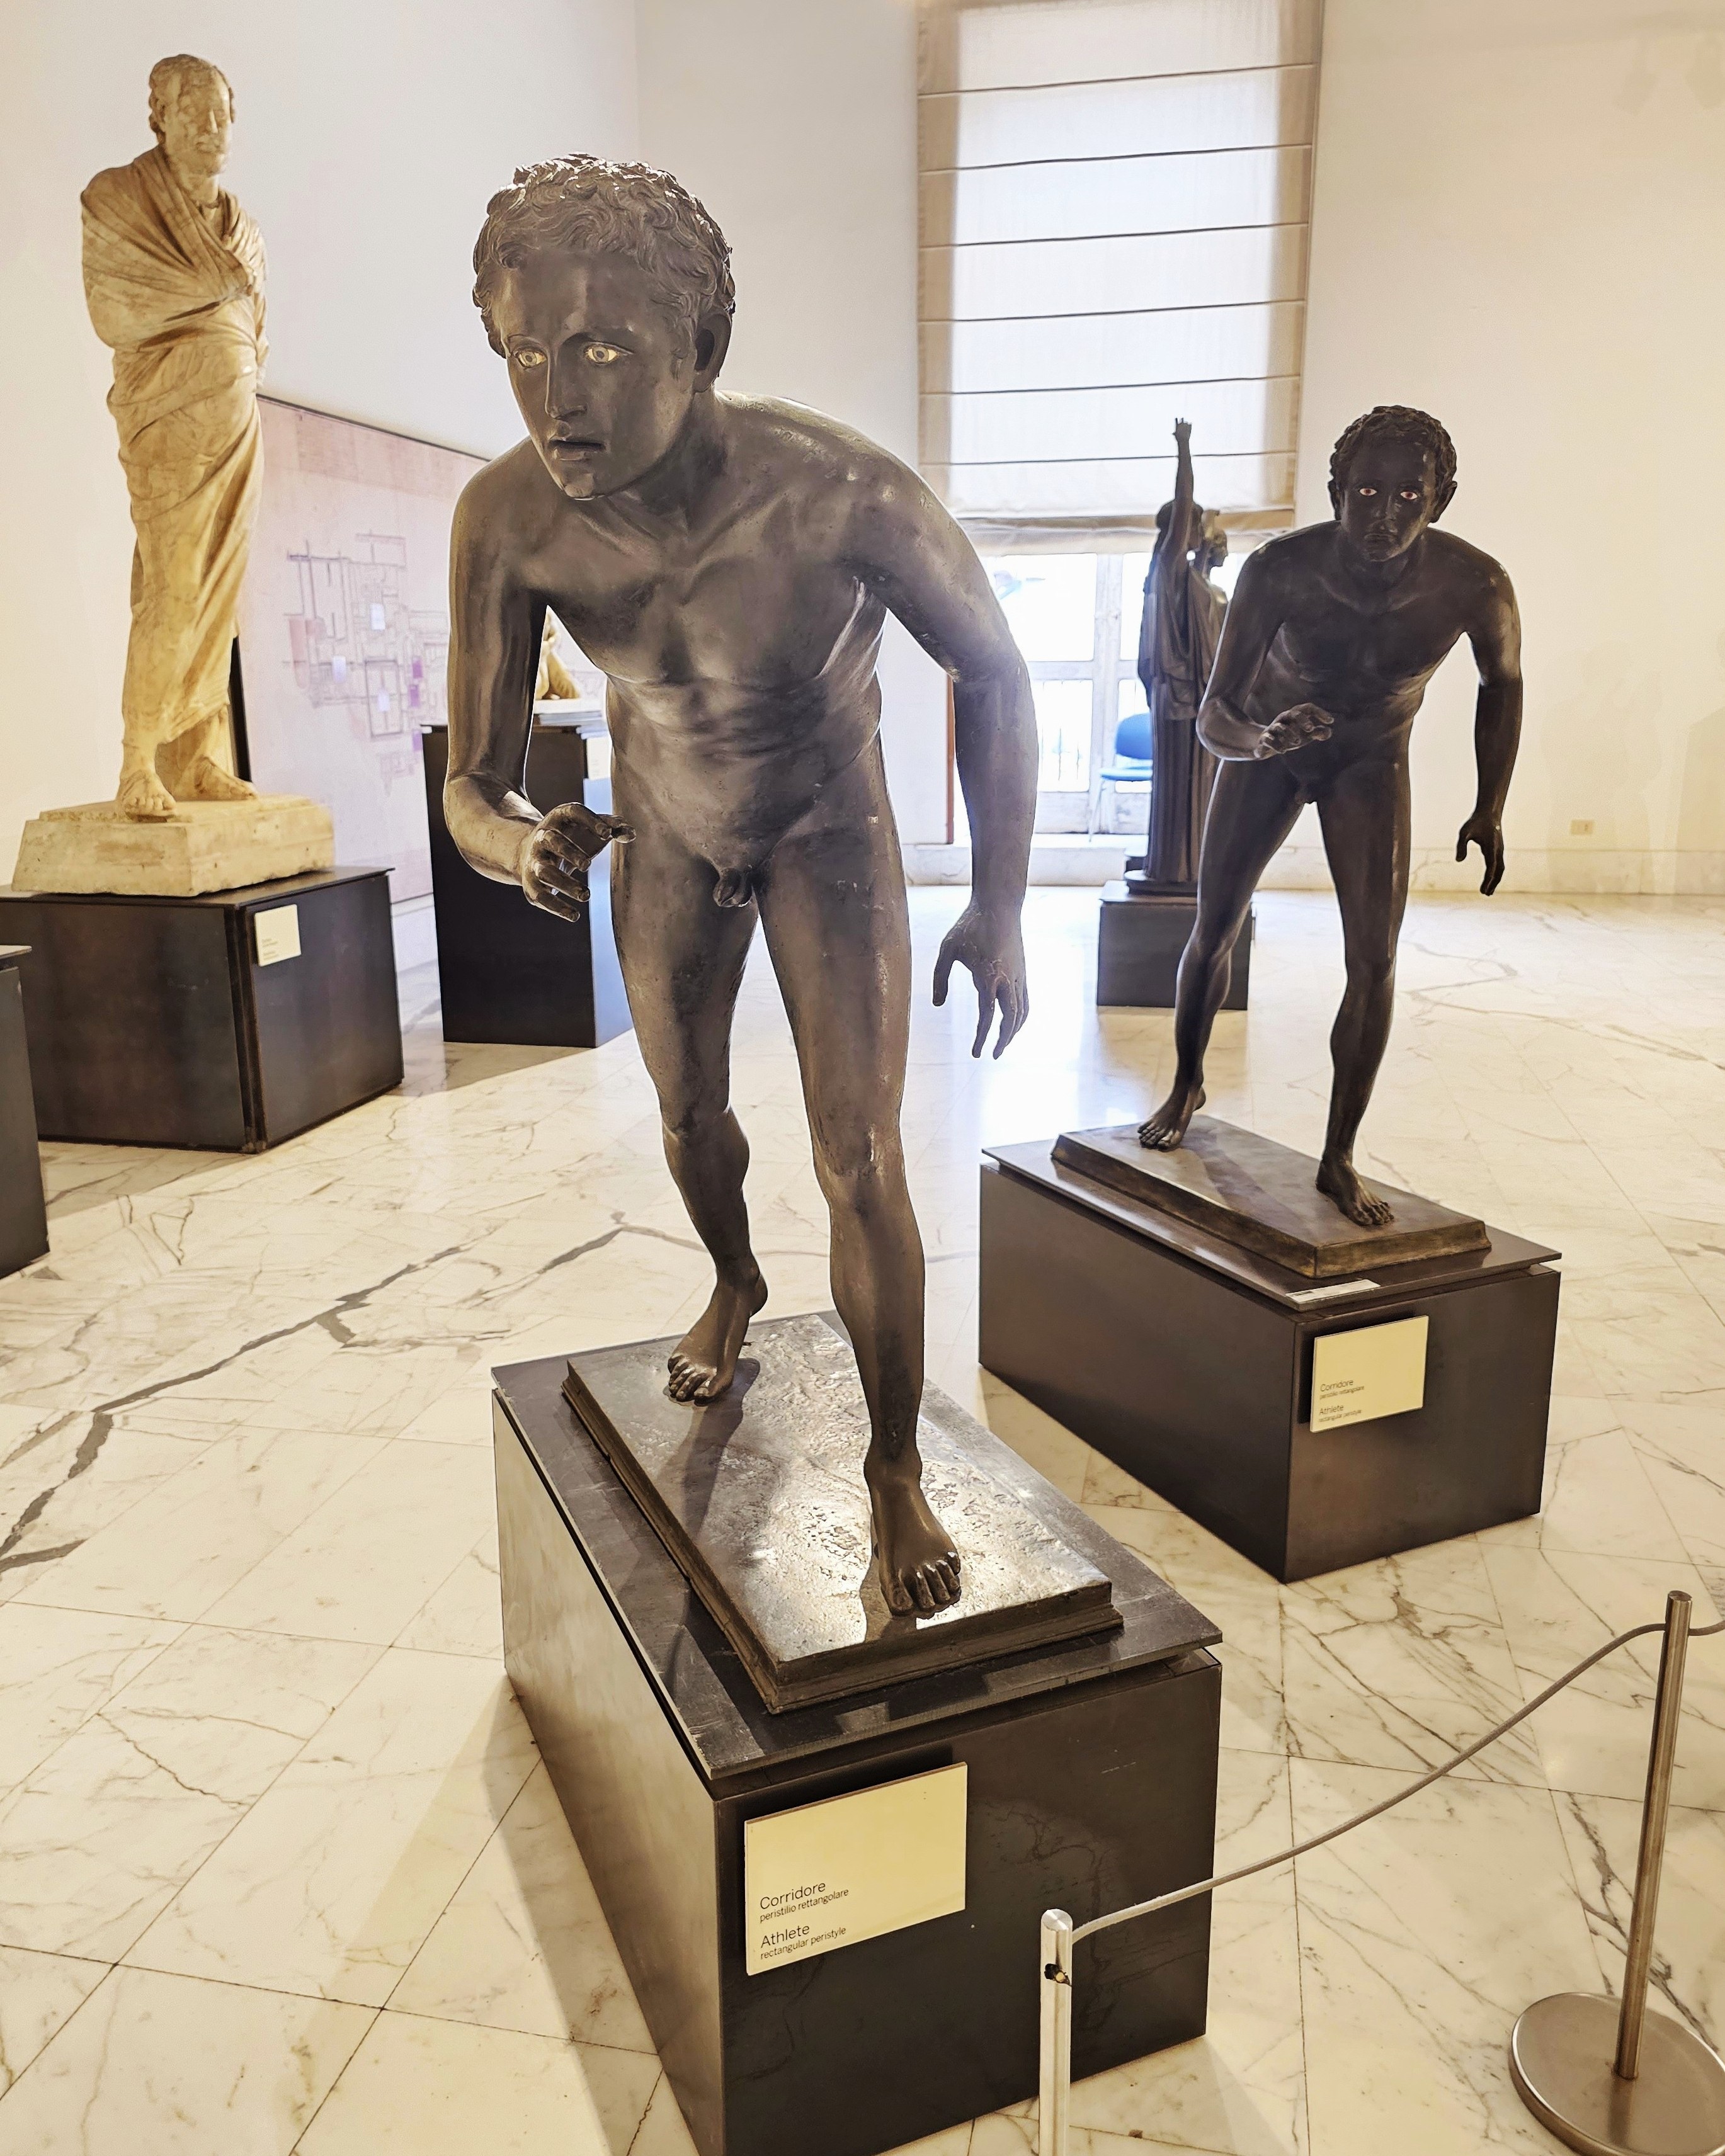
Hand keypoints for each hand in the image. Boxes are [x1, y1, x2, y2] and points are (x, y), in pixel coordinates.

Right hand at [520, 800, 632, 920]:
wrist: (529, 853)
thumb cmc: (569, 839)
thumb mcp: (587, 829)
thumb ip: (611, 827)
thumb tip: (631, 833)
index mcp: (559, 819)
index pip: (573, 812)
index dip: (590, 821)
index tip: (607, 834)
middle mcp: (542, 837)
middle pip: (553, 841)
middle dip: (569, 853)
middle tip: (588, 865)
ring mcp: (534, 861)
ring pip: (545, 872)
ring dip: (564, 884)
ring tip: (586, 894)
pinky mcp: (531, 884)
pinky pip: (541, 897)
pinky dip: (557, 907)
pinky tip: (574, 916)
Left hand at [933, 903, 1027, 1058]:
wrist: (999, 905)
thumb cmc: (970, 925)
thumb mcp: (947, 949)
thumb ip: (939, 977)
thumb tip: (937, 1004)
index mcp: (988, 975)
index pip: (987, 1015)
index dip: (982, 1037)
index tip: (976, 1052)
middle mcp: (1008, 978)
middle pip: (1010, 1019)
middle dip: (1003, 1041)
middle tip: (993, 1055)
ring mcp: (1019, 975)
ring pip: (1022, 1011)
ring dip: (1013, 1031)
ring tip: (1003, 1044)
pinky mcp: (1023, 971)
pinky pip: (1025, 1000)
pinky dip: (1021, 1016)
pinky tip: (1012, 1023)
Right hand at [1173, 417, 1191, 448]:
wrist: (1183, 440)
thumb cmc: (1178, 438)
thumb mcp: (1175, 435)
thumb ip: (1174, 433)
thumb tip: (1173, 433)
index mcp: (1177, 425)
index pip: (1176, 420)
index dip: (1176, 419)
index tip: (1176, 418)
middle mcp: (1181, 424)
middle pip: (1182, 419)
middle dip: (1182, 419)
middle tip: (1182, 419)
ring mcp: (1186, 424)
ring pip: (1186, 422)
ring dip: (1186, 424)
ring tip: (1186, 427)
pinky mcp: (1190, 426)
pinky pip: (1190, 424)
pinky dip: (1190, 425)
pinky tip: (1189, 427)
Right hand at [1253, 702, 1333, 757]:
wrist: (1266, 745)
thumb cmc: (1289, 736)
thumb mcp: (1305, 735)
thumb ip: (1318, 732)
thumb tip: (1328, 732)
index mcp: (1295, 715)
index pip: (1308, 708)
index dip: (1320, 712)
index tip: (1331, 721)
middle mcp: (1284, 719)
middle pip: (1293, 714)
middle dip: (1302, 720)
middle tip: (1310, 729)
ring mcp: (1273, 728)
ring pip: (1280, 727)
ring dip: (1289, 734)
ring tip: (1297, 743)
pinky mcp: (1264, 739)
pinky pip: (1269, 739)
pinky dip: (1275, 744)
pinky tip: (1283, 751)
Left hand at [1456, 810, 1504, 894]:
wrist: (1488, 812)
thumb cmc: (1475, 822)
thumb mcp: (1464, 832)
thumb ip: (1461, 846)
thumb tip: (1458, 861)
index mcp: (1491, 848)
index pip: (1491, 868)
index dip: (1488, 880)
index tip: (1483, 891)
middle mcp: (1498, 851)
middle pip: (1498, 871)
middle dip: (1492, 883)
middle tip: (1485, 894)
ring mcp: (1500, 850)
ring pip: (1501, 869)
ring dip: (1496, 880)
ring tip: (1488, 892)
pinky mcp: (1498, 849)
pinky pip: (1499, 864)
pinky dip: (1496, 873)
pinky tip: (1491, 879)